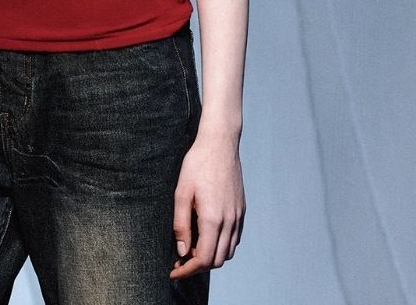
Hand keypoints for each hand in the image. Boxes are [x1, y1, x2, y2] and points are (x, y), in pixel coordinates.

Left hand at [169, 127, 245, 278]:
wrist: (220, 144)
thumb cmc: (197, 164)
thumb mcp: (181, 192)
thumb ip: (181, 224)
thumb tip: (182, 251)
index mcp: (213, 219)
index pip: (203, 259)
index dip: (187, 269)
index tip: (174, 270)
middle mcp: (229, 221)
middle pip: (217, 260)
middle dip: (198, 266)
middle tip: (180, 260)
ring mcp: (238, 216)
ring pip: (228, 251)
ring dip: (211, 256)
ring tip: (193, 248)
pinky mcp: (241, 209)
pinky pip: (235, 238)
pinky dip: (222, 245)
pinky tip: (208, 236)